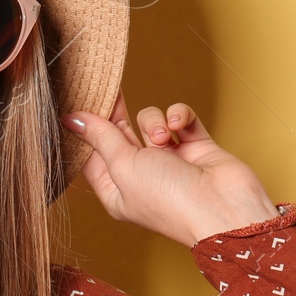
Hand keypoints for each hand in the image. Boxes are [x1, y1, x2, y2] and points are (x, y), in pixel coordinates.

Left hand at [62, 91, 280, 245]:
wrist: (224, 208)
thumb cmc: (170, 199)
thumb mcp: (123, 166)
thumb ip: (100, 137)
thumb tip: (71, 118)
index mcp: (116, 190)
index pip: (92, 154)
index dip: (85, 129)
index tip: (78, 101)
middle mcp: (140, 176)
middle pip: (119, 134)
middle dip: (116, 114)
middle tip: (108, 86)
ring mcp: (169, 160)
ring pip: (151, 122)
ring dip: (155, 122)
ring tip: (164, 138)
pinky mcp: (195, 147)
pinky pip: (180, 119)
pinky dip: (180, 116)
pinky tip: (180, 125)